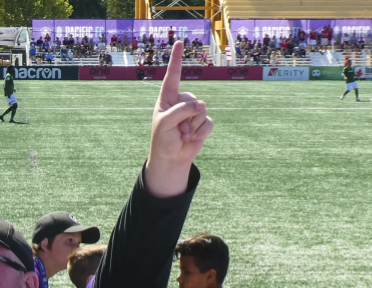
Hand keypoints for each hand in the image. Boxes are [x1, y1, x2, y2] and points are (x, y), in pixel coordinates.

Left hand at [147, 41, 212, 197]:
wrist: (171, 159)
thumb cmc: (162, 140)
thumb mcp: (165, 123)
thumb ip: (181, 111)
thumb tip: (202, 105)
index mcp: (167, 98)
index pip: (172, 76)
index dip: (176, 60)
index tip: (178, 43)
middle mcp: (180, 102)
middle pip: (192, 99)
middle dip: (186, 117)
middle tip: (177, 130)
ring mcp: (193, 112)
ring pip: (202, 110)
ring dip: (193, 126)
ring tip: (183, 134)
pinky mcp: (202, 123)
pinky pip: (208, 122)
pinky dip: (201, 132)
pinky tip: (192, 138)